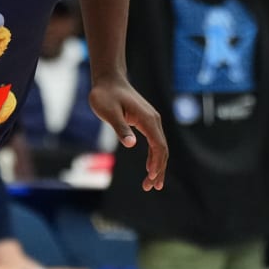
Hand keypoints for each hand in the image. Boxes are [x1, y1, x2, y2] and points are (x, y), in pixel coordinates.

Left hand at [89, 76, 167, 190]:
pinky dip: (154, 157)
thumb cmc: (105, 95)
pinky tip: (149, 168)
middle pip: (163, 149)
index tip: (150, 177)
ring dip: (157, 166)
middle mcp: (154, 120)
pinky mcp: (146, 122)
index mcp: (148, 119)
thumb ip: (120, 128)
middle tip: (151, 188)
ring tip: (151, 184)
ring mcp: (152, 121)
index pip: (158, 145)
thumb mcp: (109, 112)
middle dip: (158, 170)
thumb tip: (131, 144)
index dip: (157, 163)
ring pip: (160, 147)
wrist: (108, 80)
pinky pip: (155, 142)